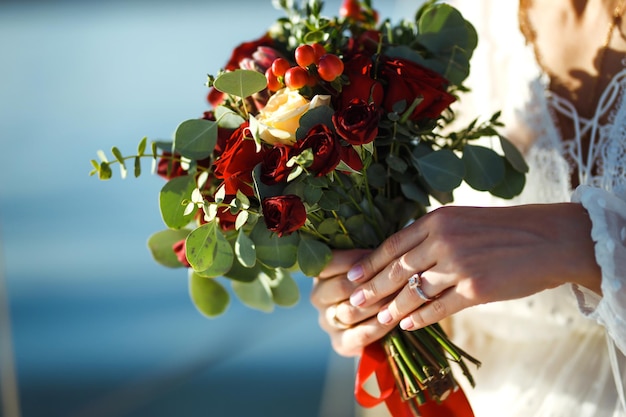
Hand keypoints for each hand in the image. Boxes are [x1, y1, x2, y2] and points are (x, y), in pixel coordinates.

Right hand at [311, 249, 394, 356]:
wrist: (382, 319)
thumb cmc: (377, 280)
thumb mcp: (370, 265)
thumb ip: (370, 257)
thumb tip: (385, 247)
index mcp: (320, 273)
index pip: (329, 263)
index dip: (358, 260)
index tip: (383, 254)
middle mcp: (318, 298)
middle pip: (340, 287)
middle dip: (371, 282)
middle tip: (397, 277)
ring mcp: (327, 322)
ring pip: (350, 312)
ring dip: (377, 303)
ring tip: (400, 296)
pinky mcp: (340, 344)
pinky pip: (360, 335)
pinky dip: (379, 326)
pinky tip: (395, 319)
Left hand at [346, 203, 600, 331]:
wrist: (549, 239)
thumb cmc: (506, 229)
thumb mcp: (464, 220)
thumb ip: (434, 235)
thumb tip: (404, 258)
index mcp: (438, 220)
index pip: (393, 245)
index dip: (370, 263)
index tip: (352, 277)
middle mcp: (443, 240)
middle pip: (397, 269)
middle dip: (372, 288)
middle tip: (353, 302)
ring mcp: (458, 266)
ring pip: (414, 292)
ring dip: (392, 308)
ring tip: (378, 319)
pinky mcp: (476, 290)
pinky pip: (438, 308)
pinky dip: (420, 318)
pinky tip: (408, 325)